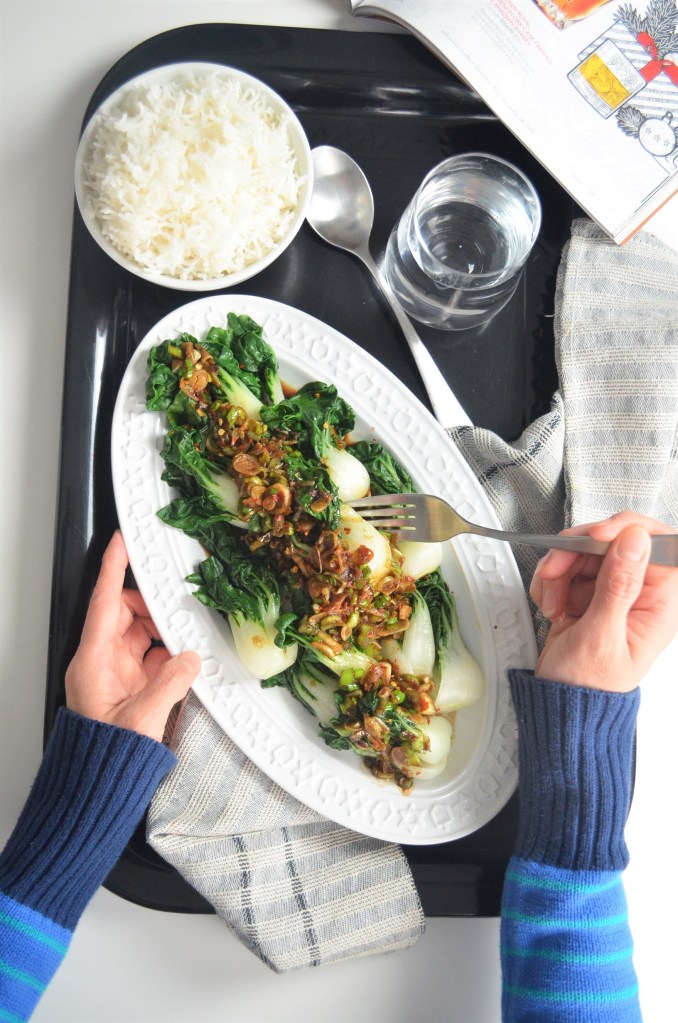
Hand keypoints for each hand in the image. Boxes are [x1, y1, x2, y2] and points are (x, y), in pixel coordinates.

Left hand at [65, 531, 200, 739]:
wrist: (100, 786)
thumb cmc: (106, 756)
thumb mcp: (142, 717)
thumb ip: (171, 683)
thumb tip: (189, 660)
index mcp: (92, 661)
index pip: (104, 602)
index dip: (113, 568)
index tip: (122, 542)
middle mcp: (101, 663)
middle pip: (125, 615)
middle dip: (151, 606)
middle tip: (176, 605)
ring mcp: (115, 676)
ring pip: (140, 635)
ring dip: (163, 633)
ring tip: (185, 638)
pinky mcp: (130, 689)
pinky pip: (151, 658)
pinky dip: (169, 655)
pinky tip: (185, 661)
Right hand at [530, 512, 677, 691]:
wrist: (559, 707)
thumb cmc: (586, 687)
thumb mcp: (601, 635)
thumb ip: (618, 585)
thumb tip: (634, 540)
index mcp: (659, 605)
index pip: (661, 545)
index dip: (629, 530)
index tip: (599, 535)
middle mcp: (639, 595)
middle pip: (614, 542)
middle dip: (578, 552)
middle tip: (556, 571)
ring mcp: (612, 593)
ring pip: (585, 552)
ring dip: (559, 570)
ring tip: (553, 602)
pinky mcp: (587, 594)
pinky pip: (568, 568)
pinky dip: (551, 582)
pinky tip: (550, 606)